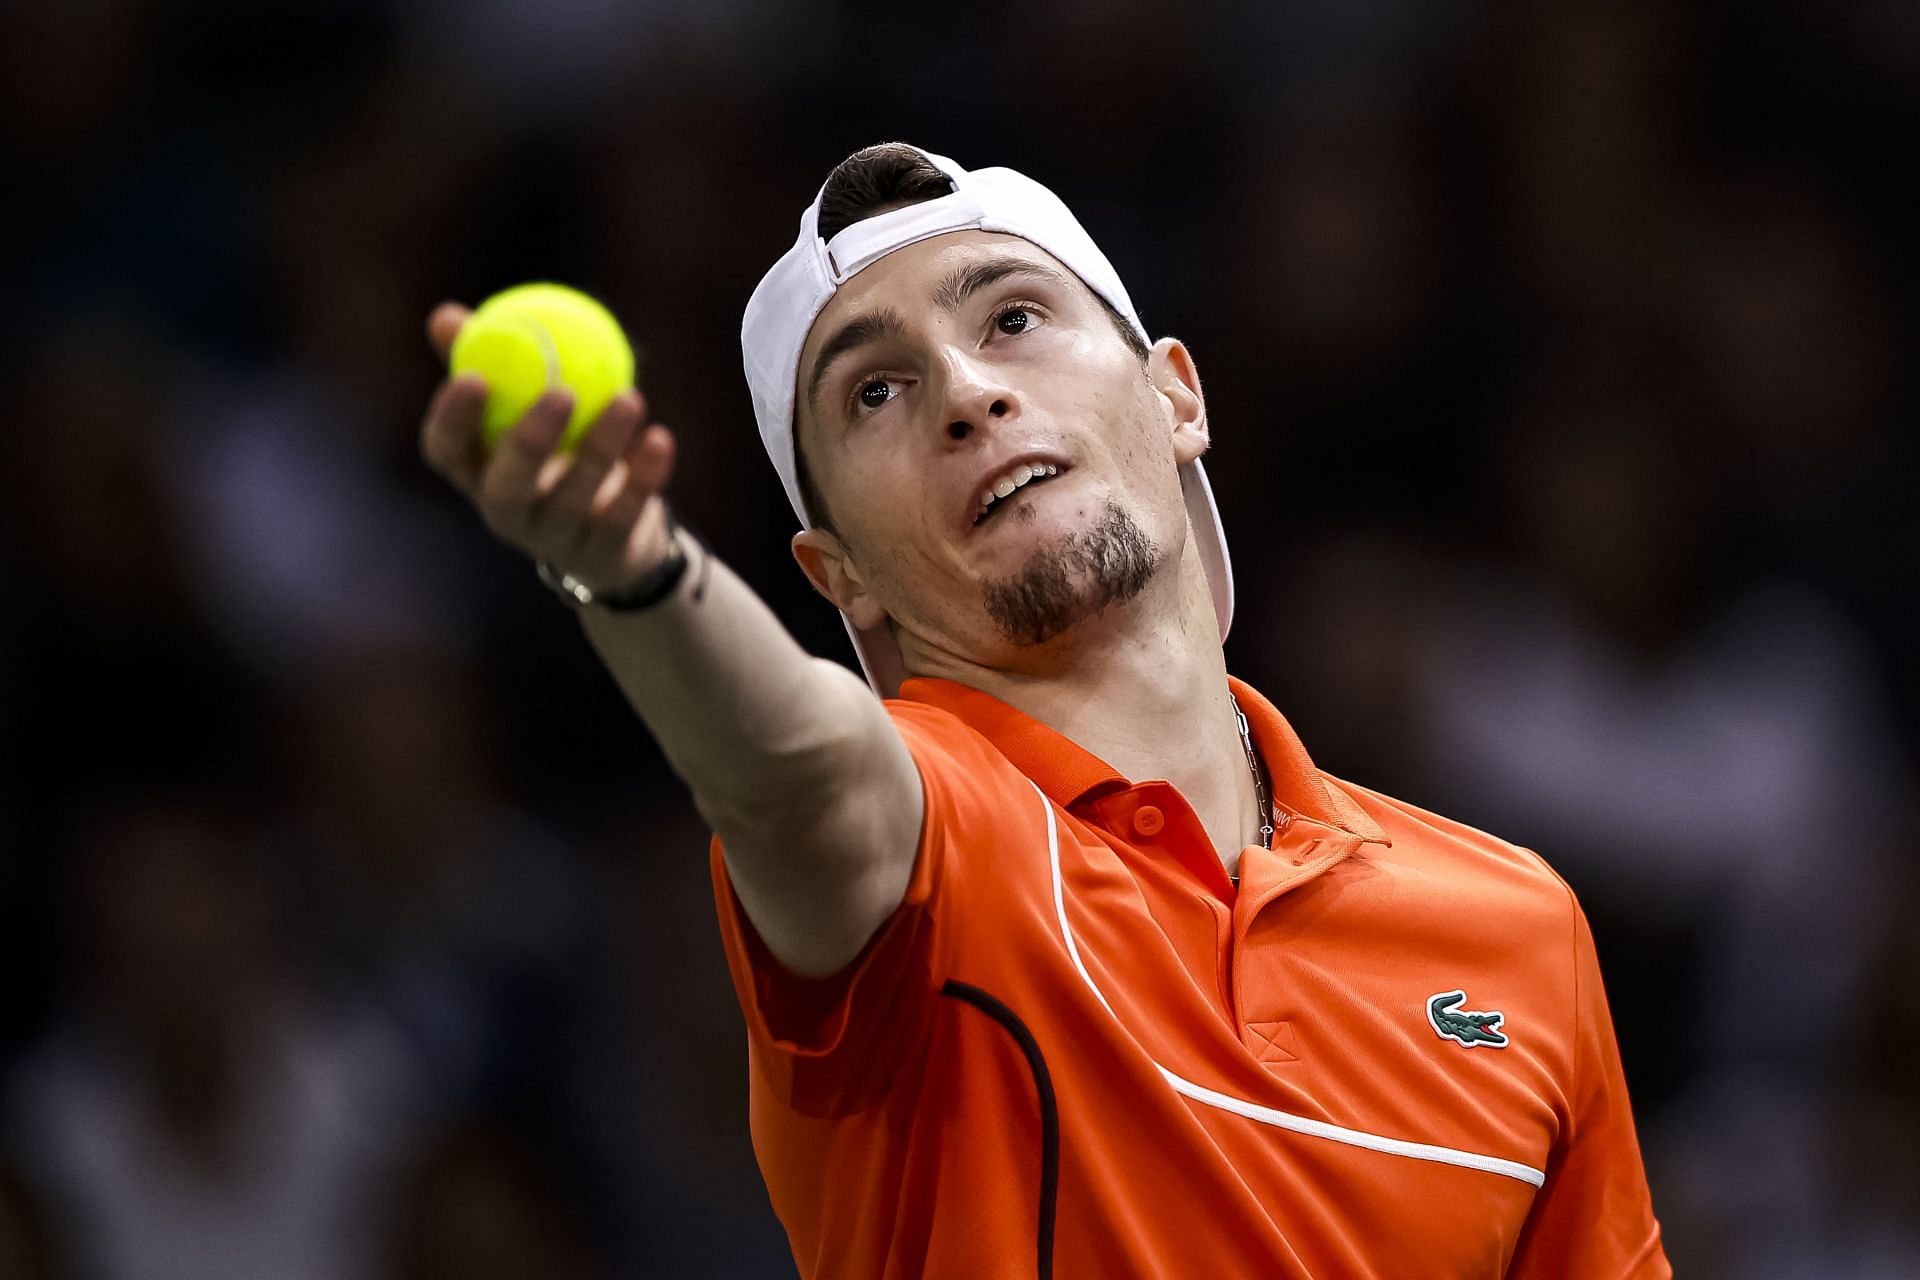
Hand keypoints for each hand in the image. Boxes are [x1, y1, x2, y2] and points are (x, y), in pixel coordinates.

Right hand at [417, 301, 678, 595]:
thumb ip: (493, 360)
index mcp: (477, 472)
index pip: (446, 452)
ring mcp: (554, 539)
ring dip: (602, 447)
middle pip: (507, 486)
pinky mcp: (603, 555)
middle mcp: (507, 513)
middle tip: (561, 392)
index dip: (452, 420)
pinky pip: (623, 516)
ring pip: (573, 500)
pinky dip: (645, 476)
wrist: (612, 534)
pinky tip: (659, 438)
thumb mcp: (523, 405)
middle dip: (530, 441)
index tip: (473, 377)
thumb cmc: (558, 450)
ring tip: (630, 399)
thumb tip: (445, 315)